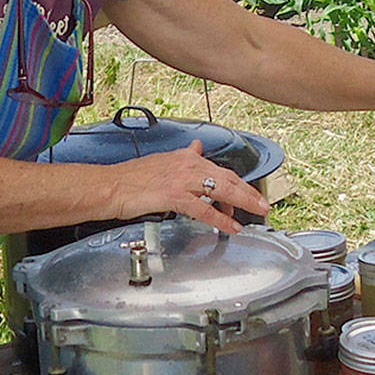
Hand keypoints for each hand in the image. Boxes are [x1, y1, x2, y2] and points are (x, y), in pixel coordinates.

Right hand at [107, 140, 269, 234]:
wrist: (110, 186)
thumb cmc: (132, 179)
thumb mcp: (162, 162)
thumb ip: (184, 158)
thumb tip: (198, 148)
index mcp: (186, 157)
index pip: (220, 170)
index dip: (238, 184)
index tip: (250, 194)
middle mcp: (187, 165)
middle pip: (227, 178)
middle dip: (249, 192)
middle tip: (264, 204)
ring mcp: (182, 180)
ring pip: (221, 190)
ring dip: (243, 202)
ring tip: (257, 212)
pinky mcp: (174, 196)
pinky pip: (204, 208)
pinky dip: (220, 218)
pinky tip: (231, 226)